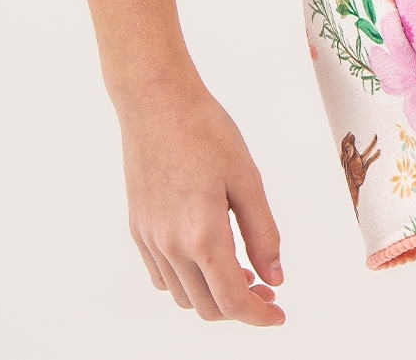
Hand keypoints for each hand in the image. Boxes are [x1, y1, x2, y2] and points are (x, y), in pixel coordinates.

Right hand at [66, 0, 284, 326]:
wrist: (155, 100)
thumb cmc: (204, 129)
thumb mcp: (247, 179)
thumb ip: (263, 234)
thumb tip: (275, 277)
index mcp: (203, 234)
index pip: (233, 301)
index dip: (259, 316)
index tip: (278, 314)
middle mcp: (170, 245)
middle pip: (207, 306)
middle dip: (240, 307)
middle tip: (266, 289)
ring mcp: (149, 239)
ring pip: (182, 295)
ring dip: (212, 295)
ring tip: (239, 271)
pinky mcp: (137, 228)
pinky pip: (161, 276)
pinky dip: (186, 280)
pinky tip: (205, 256)